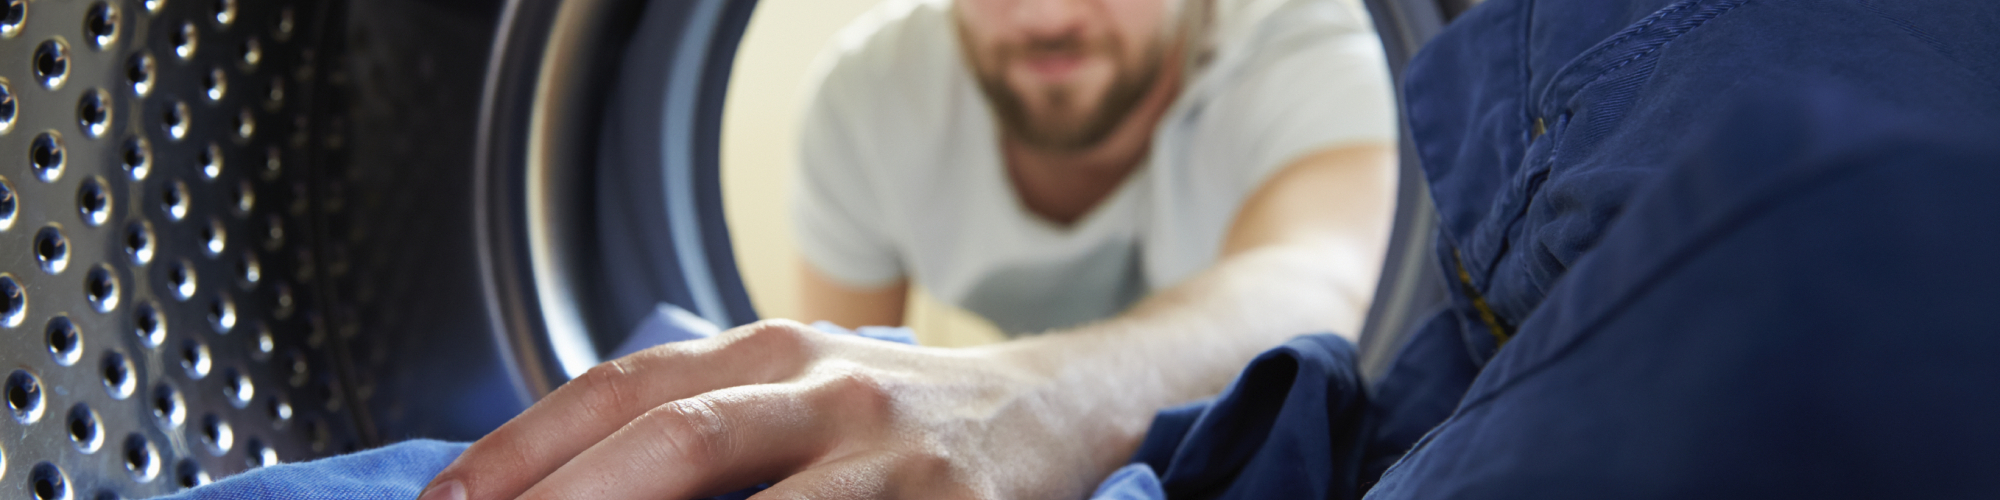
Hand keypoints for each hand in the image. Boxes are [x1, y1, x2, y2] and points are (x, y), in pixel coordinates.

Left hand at [419, 320, 1122, 499]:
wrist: (1060, 407)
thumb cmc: (901, 418)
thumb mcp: (799, 388)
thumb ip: (700, 422)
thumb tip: (553, 490)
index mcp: (774, 350)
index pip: (621, 389)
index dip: (519, 451)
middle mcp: (832, 388)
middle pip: (677, 442)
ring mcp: (896, 459)